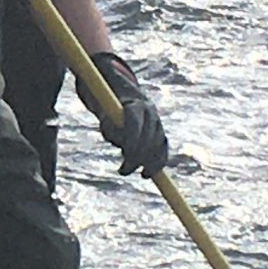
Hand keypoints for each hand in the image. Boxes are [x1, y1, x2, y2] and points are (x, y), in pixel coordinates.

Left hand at [89, 51, 167, 175]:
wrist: (123, 94)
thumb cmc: (109, 104)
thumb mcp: (103, 110)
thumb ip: (109, 122)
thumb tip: (117, 138)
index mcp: (136, 103)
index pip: (136, 123)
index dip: (132, 140)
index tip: (125, 155)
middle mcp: (151, 112)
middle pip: (149, 137)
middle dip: (138, 156)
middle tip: (123, 170)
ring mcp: (157, 122)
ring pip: (159, 145)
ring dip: (150, 163)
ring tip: (140, 174)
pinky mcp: (160, 133)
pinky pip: (163, 149)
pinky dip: (159, 163)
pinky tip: (149, 172)